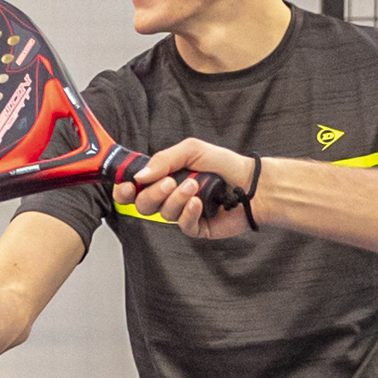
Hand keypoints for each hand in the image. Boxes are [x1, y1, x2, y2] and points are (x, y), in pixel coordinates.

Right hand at [123, 142, 258, 237]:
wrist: (252, 183)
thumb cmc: (224, 164)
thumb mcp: (191, 150)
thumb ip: (164, 160)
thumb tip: (140, 176)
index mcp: (164, 177)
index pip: (135, 187)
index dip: (125, 190)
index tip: (126, 186)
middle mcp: (170, 196)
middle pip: (143, 204)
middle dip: (154, 193)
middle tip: (171, 182)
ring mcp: (182, 212)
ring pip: (163, 214)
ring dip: (177, 199)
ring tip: (195, 187)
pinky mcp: (196, 227)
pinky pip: (182, 225)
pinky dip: (188, 213)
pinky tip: (199, 203)